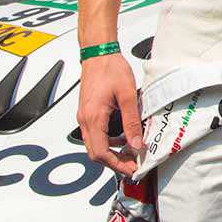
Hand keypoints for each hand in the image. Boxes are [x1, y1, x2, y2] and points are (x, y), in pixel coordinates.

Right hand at [79, 52, 144, 177]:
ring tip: (131, 153)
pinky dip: (108, 141)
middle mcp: (85, 120)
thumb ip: (132, 123)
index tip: (132, 169)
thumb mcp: (128, 96)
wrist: (98, 52)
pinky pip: (95, 134)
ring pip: (94, 145)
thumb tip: (137, 144)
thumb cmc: (111, 68)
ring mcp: (84, 116)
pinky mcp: (87, 112)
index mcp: (93, 117)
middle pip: (96, 153)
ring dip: (111, 153)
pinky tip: (123, 138)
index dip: (117, 165)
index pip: (101, 153)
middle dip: (114, 162)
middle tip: (133, 165)